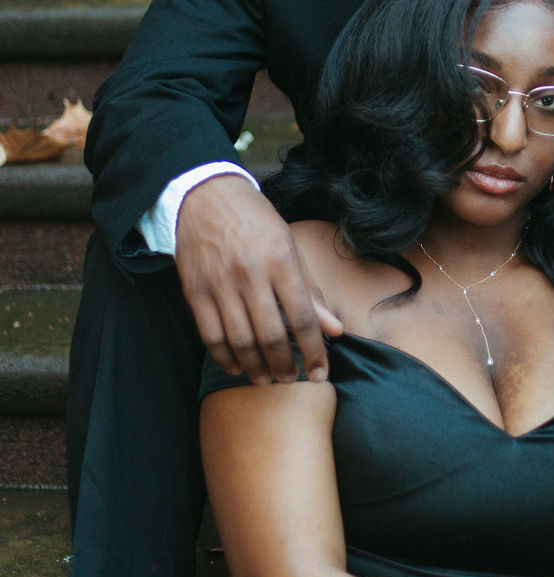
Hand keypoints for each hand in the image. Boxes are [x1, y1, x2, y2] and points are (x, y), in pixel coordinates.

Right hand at [175, 175, 343, 383]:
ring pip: (241, 341)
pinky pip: (211, 336)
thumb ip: (310, 291)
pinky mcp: (195, 291)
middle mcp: (250, 273)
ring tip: (267, 379)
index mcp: (280, 260)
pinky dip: (225, 358)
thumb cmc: (255, 221)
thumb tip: (334, 330)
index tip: (320, 373)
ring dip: (256, 368)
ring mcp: (220, 284)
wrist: (206, 197)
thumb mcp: (289, 246)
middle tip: (291, 380)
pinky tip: (237, 367)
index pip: (303, 317)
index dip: (314, 351)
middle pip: (272, 335)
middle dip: (285, 365)